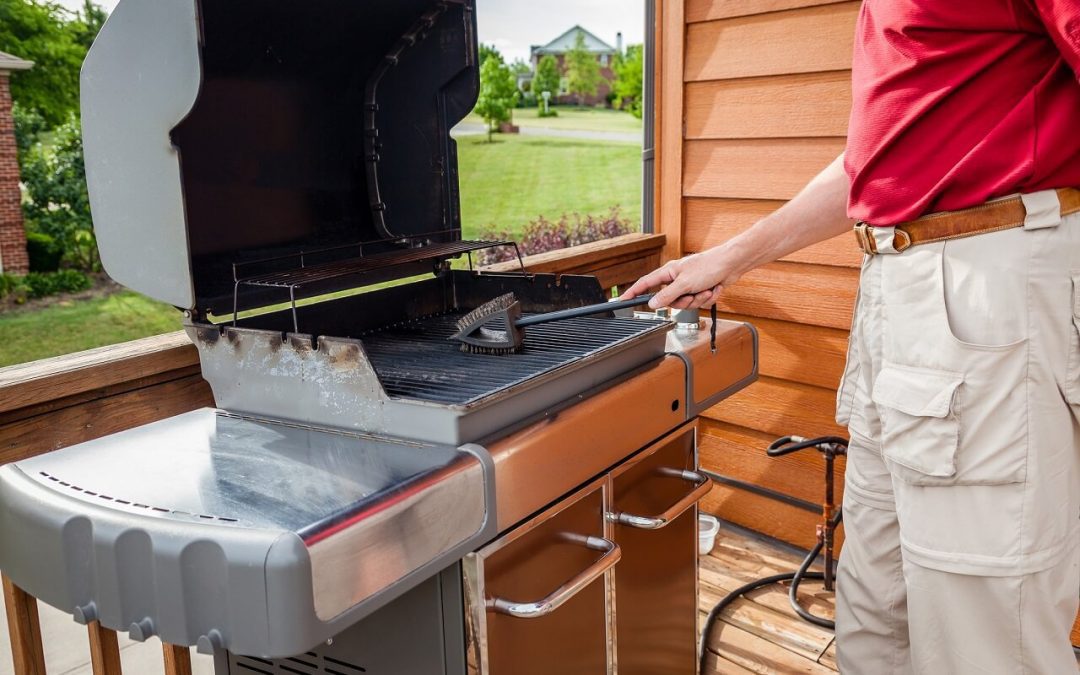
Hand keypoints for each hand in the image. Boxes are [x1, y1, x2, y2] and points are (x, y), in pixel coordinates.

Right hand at [621, 247, 744, 309]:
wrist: (732, 264)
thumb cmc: (709, 266)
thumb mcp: (684, 284)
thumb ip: (666, 295)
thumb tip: (652, 304)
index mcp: (668, 273)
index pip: (645, 284)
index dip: (633, 293)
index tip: (622, 300)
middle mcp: (676, 279)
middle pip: (669, 301)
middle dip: (684, 302)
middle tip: (692, 295)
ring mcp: (689, 285)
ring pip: (686, 304)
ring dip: (698, 300)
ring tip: (706, 289)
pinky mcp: (700, 290)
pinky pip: (698, 303)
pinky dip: (708, 298)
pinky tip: (714, 288)